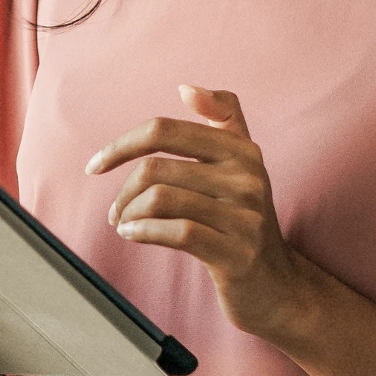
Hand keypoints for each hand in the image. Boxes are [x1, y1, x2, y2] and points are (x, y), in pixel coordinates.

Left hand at [86, 84, 306, 343]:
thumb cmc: (245, 223)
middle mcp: (249, 178)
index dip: (121, 145)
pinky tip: (133, 237)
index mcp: (243, 150)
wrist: (278, 287)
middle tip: (115, 212)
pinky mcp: (237, 253)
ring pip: (161, 199)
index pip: (165, 130)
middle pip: (156, 168)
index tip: (96, 166)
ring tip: (125, 226)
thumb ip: (224, 120)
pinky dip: (143, 233)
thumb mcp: (243, 168)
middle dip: (123, 192)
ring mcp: (246, 216)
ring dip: (129, 214)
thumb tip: (187, 88)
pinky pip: (177, 232)